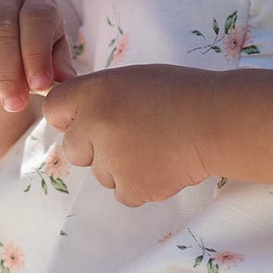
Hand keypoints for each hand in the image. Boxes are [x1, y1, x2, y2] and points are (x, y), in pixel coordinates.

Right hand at [0, 0, 74, 111]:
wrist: (0, 50)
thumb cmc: (32, 54)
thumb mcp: (51, 58)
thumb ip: (56, 68)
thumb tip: (64, 83)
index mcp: (34, 4)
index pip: (35, 20)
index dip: (37, 52)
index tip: (39, 85)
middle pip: (0, 29)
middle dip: (7, 71)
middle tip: (13, 102)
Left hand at [42, 64, 217, 206]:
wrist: (217, 120)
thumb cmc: (179, 94)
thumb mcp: (132, 81)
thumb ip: (99, 99)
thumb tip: (73, 123)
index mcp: (95, 91)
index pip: (54, 108)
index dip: (70, 115)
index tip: (89, 119)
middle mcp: (95, 124)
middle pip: (73, 148)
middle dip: (94, 147)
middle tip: (132, 135)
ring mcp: (111, 159)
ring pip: (101, 172)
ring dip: (121, 166)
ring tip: (156, 146)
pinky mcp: (131, 187)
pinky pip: (123, 192)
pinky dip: (140, 184)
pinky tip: (163, 164)